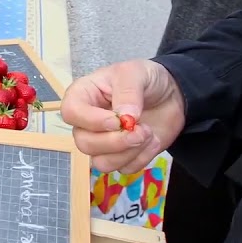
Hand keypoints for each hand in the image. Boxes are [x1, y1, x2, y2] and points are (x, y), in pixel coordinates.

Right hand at [61, 59, 186, 173]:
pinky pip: (124, 169)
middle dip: (115, 142)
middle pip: (84, 143)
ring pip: (101, 162)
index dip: (92, 121)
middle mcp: (87, 122)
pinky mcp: (122, 156)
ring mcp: (103, 142)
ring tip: (148, 134)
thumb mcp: (135, 73)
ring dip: (129, 153)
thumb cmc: (145, 79)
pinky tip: (152, 140)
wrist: (171, 95)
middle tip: (141, 130)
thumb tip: (125, 119)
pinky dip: (142, 157)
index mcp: (83, 96)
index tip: (117, 120)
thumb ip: (128, 92)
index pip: (70, 113)